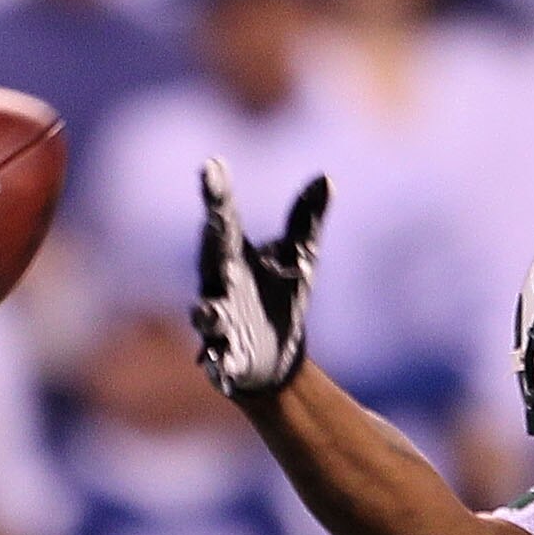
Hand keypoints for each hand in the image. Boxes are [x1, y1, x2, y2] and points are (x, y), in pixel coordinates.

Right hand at [192, 160, 328, 399]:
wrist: (277, 359)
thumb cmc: (280, 300)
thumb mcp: (299, 259)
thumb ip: (306, 220)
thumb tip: (326, 178)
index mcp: (233, 255)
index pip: (224, 219)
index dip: (217, 193)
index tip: (212, 166)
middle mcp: (218, 285)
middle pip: (212, 261)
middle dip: (212, 245)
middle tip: (216, 224)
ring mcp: (218, 323)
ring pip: (206, 314)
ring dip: (208, 313)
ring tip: (212, 311)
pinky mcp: (224, 357)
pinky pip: (218, 360)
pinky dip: (220, 364)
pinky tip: (225, 368)